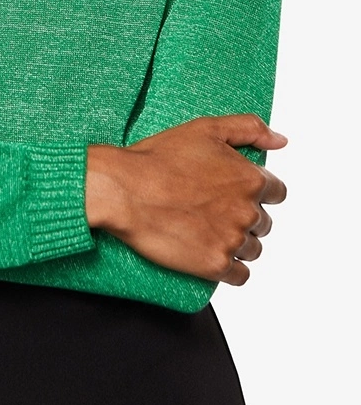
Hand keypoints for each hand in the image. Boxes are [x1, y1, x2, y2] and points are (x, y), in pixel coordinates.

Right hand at [85, 114, 287, 285]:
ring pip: (253, 249)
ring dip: (237, 242)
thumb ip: (249, 129)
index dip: (255, 191)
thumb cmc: (159, 157)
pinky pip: (240, 276)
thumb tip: (280, 140)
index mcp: (250, 179)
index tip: (233, 191)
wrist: (124, 189)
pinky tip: (212, 254)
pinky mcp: (215, 264)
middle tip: (213, 209)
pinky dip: (230, 268)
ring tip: (208, 230)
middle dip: (243, 217)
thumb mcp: (206, 128)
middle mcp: (247, 211)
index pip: (276, 192)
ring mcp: (232, 240)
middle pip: (264, 223)